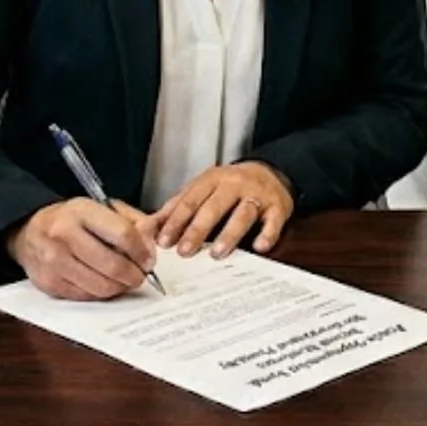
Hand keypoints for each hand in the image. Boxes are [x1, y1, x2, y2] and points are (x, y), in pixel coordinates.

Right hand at [6, 198, 153, 299]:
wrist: (28, 231)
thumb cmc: (71, 220)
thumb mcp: (100, 207)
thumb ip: (131, 221)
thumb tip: (151, 242)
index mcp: (80, 211)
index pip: (123, 235)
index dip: (142, 251)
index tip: (148, 258)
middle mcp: (64, 235)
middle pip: (114, 265)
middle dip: (135, 274)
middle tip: (141, 274)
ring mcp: (54, 262)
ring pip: (102, 286)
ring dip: (121, 287)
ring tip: (125, 280)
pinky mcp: (49, 283)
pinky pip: (87, 296)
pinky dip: (102, 293)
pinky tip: (105, 283)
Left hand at [147, 161, 294, 258]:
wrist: (270, 172)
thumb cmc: (229, 187)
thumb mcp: (202, 190)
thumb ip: (177, 208)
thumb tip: (148, 228)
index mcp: (211, 180)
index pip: (190, 200)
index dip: (176, 221)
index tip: (164, 241)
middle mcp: (234, 184)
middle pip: (213, 207)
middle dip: (197, 229)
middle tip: (184, 251)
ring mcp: (257, 195)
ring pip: (242, 213)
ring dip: (229, 233)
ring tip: (217, 253)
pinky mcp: (277, 207)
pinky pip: (273, 221)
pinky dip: (268, 233)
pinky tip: (259, 247)